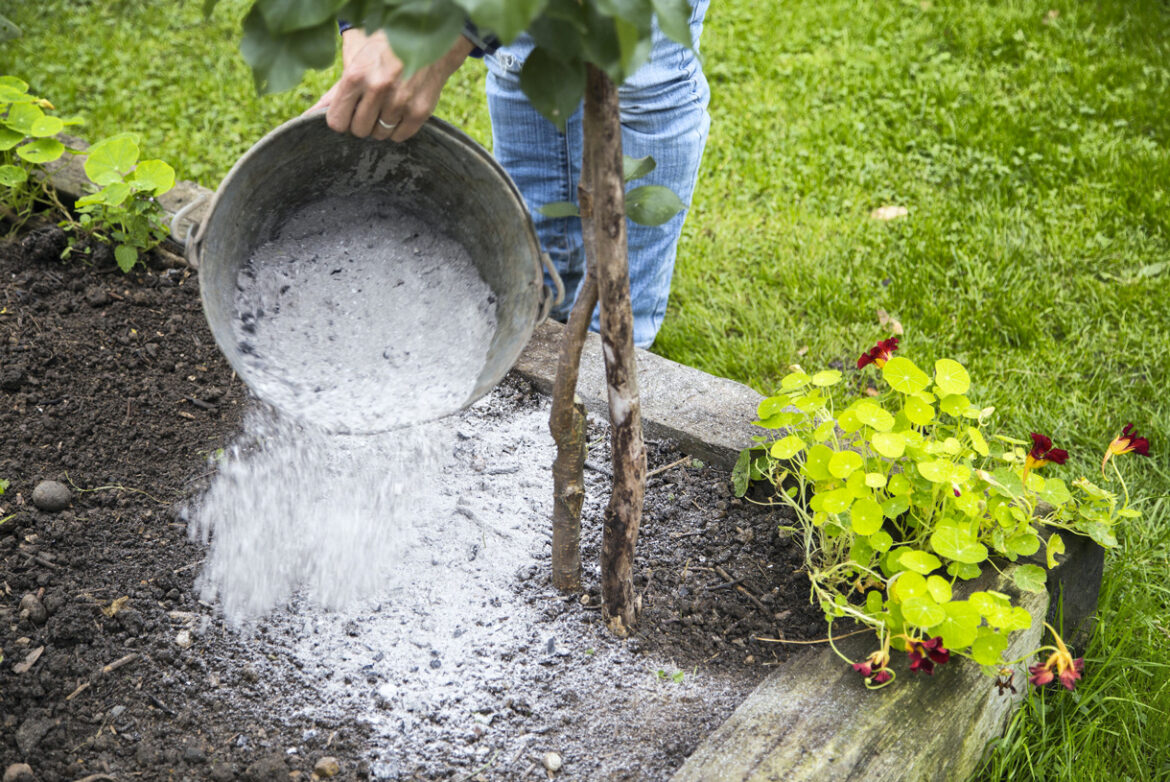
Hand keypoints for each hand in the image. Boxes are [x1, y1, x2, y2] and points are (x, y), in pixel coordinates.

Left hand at [309, 28, 472, 141]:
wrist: (426, 42)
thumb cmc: (385, 52)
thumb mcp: (357, 64)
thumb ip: (335, 93)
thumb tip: (310, 114)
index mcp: (356, 76)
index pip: (337, 121)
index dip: (343, 119)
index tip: (350, 112)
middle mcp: (377, 88)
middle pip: (359, 130)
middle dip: (363, 123)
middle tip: (372, 107)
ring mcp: (400, 101)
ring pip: (380, 135)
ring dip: (382, 126)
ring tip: (388, 105)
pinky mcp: (419, 110)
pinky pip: (400, 136)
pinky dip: (398, 129)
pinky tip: (401, 111)